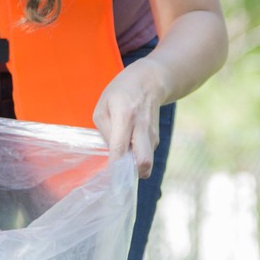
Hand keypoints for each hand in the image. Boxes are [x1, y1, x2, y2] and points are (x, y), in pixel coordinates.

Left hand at [92, 59, 168, 177]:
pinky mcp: (156, 138)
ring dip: (134, 167)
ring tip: (122, 160)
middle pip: (144, 162)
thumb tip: (113, 153)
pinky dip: (137, 159)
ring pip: (147, 162)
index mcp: (125, 116)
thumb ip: (105, 132)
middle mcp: (141, 127)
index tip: (108, 178)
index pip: (120, 148)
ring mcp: (152, 134)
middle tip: (119, 175)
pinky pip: (146, 155)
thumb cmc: (120, 92)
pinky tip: (129, 150)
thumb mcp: (103, 107)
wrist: (150, 81)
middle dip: (132, 174)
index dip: (114, 166)